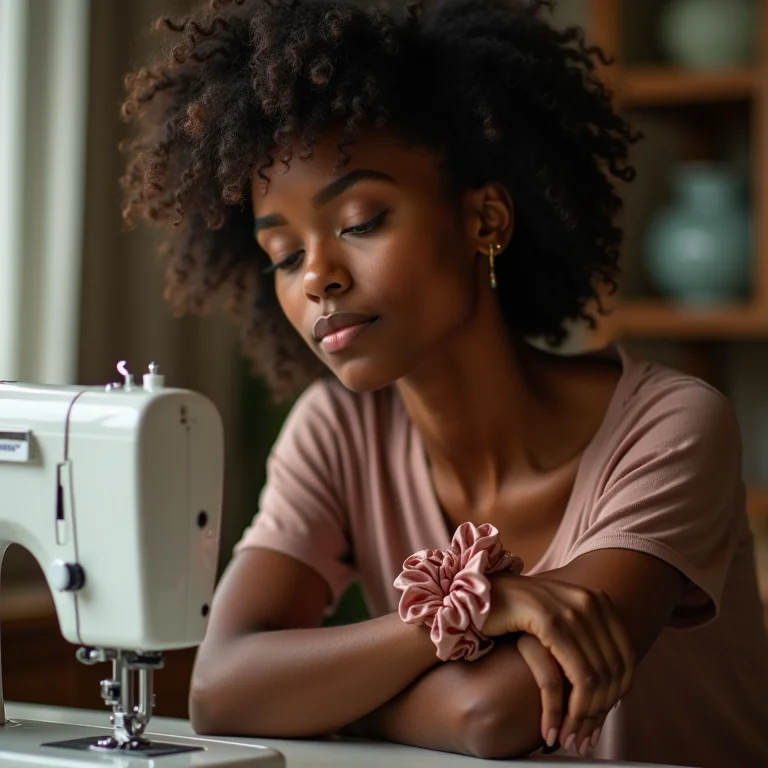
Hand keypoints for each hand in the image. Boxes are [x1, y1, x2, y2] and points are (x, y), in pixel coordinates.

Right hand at [484, 574, 634, 753]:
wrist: (479, 593)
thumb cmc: (516, 613)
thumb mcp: (558, 620)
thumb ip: (585, 640)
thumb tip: (613, 684)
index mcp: (597, 600)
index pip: (626, 658)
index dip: (617, 697)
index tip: (599, 722)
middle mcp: (590, 602)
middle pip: (612, 672)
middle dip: (599, 714)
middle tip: (582, 740)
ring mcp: (571, 610)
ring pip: (595, 680)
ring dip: (583, 718)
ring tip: (568, 739)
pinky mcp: (549, 622)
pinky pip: (574, 677)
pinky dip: (566, 710)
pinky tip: (551, 729)